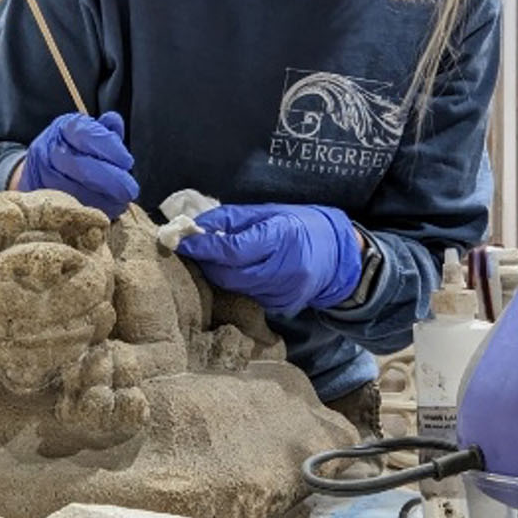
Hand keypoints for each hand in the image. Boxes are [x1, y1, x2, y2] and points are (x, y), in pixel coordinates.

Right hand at [18, 112, 138, 219]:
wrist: (38, 169)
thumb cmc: (72, 150)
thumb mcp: (87, 133)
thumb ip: (104, 131)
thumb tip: (114, 121)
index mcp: (64, 128)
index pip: (87, 135)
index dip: (111, 149)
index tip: (128, 162)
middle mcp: (50, 150)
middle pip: (82, 167)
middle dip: (111, 180)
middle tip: (130, 190)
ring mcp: (42, 176)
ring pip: (75, 191)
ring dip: (103, 200)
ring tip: (120, 203)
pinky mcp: (42, 198)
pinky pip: (68, 208)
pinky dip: (90, 212)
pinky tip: (105, 212)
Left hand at [176, 203, 361, 316]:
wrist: (339, 255)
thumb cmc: (301, 225)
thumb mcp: (269, 211)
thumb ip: (231, 219)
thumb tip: (196, 227)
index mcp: (281, 238)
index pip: (231, 249)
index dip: (202, 247)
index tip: (178, 241)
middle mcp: (283, 269)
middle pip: (228, 273)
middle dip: (206, 262)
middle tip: (192, 249)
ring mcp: (283, 292)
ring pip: (235, 287)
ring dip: (219, 273)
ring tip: (214, 258)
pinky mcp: (282, 306)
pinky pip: (248, 295)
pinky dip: (236, 283)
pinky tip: (240, 271)